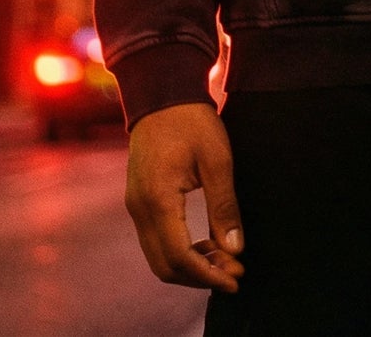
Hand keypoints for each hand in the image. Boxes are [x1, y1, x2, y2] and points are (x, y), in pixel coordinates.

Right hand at [125, 101, 244, 292]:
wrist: (162, 92)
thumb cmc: (192, 120)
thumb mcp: (217, 159)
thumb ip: (224, 206)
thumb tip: (235, 249)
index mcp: (157, 199)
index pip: (179, 257)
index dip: (208, 275)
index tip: (236, 278)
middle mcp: (139, 208)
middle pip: (165, 265)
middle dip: (200, 276)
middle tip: (234, 272)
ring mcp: (135, 205)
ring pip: (158, 256)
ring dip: (191, 266)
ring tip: (225, 259)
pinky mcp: (138, 200)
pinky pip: (155, 240)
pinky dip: (180, 251)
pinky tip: (206, 245)